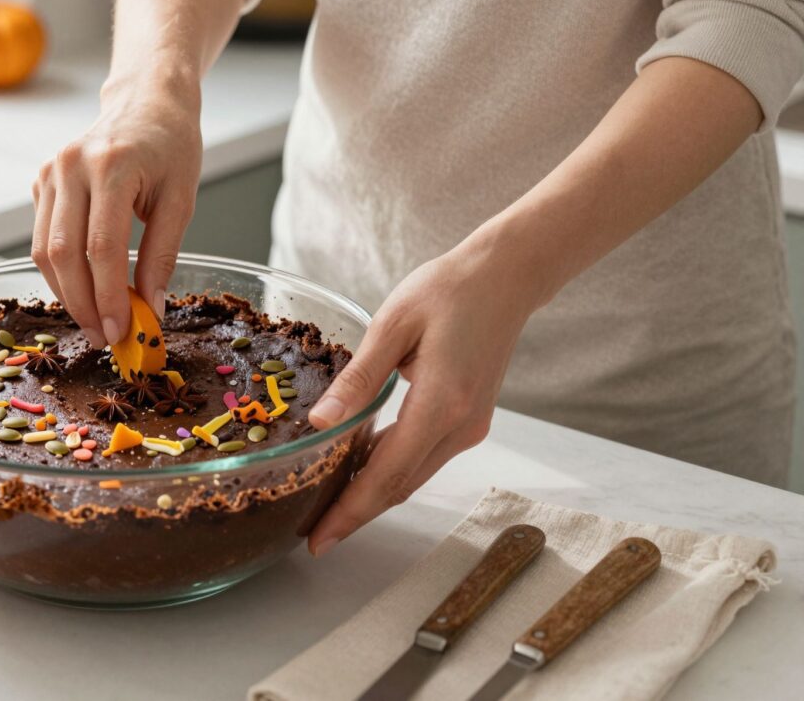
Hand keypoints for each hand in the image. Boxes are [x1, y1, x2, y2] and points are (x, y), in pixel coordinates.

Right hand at [31, 73, 201, 347]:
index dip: (109, 296)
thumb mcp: (181, 200)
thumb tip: (151, 310)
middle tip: (104, 337)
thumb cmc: (171, 148)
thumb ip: (162, 256)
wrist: (146, 103)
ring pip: (43, 251)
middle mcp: (72, 167)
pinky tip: (83, 290)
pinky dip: (60, 271)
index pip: (102, 247)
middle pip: (63, 253)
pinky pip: (41, 238)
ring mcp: (50, 172)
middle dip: (83, 304)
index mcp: (113, 167)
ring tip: (95, 321)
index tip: (121, 331)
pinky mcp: (40, 181)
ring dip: (67, 294)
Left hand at [307, 236, 545, 556]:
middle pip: (400, 486)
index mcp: (441, 403)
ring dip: (372, 493)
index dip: (350, 511)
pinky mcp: (470, 420)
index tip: (319, 540)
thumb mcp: (393, 324)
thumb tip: (321, 422)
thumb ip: (359, 378)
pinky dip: (391, 468)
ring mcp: (470, 426)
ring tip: (327, 505)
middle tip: (312, 535)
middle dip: (355, 514)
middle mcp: (460, 426)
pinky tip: (360, 464)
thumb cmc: (447, 290)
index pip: (387, 474)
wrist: (505, 277)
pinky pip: (423, 456)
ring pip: (413, 476)